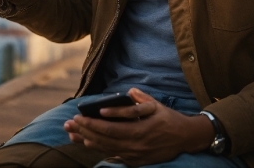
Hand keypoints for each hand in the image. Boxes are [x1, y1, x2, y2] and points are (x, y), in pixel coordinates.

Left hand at [64, 88, 214, 166]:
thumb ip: (141, 99)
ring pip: (106, 149)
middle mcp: (135, 145)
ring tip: (71, 133)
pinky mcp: (135, 160)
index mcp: (140, 130)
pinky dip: (98, 148)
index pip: (111, 129)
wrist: (184, 138)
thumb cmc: (169, 119)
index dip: (94, 124)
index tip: (80, 116)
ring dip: (87, 141)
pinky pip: (112, 154)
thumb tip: (129, 92)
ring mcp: (134, 155)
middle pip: (104, 140)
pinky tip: (87, 142)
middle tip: (69, 124)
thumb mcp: (156, 105)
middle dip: (84, 131)